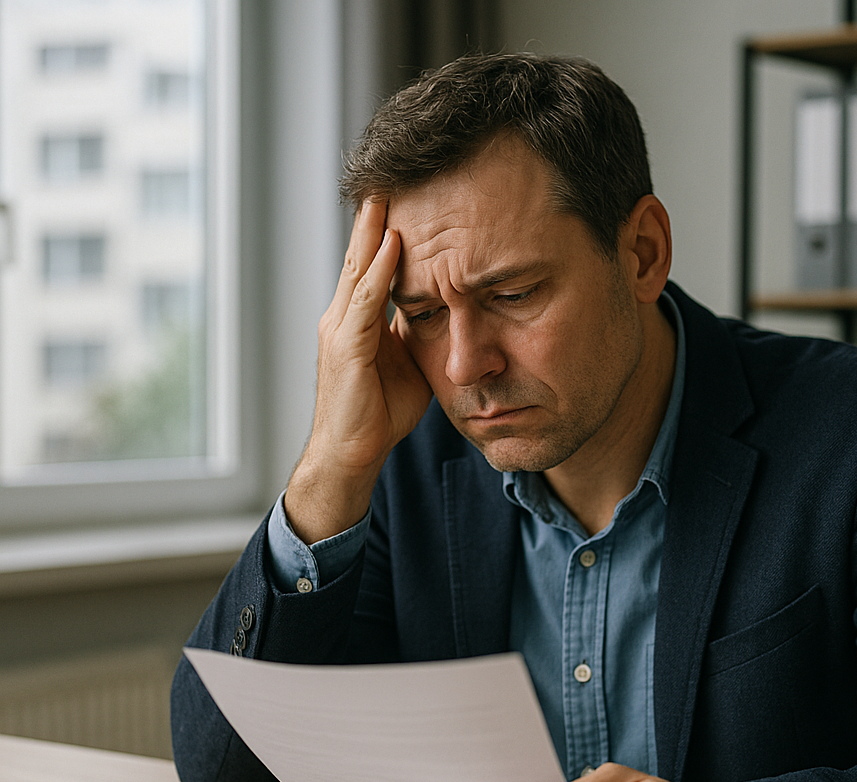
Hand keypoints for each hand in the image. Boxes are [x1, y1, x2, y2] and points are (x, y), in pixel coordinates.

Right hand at [285, 200, 432, 543]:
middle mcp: (343, 316)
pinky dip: (378, 272)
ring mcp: (340, 330)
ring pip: (358, 269)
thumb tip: (436, 309)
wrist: (352, 454)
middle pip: (360, 255)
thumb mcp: (405, 362)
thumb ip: (412, 332)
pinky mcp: (346, 348)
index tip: (407, 194)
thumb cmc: (378, 413)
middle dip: (376, 216)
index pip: (371, 263)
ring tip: (389, 194)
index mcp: (357, 319)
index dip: (385, 229)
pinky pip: (364, 302)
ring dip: (375, 231)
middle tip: (391, 173)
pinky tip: (393, 246)